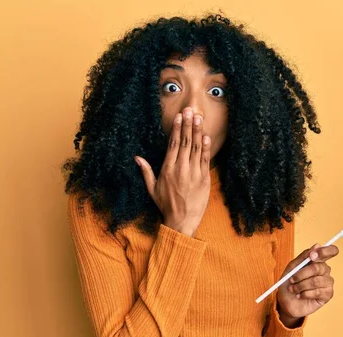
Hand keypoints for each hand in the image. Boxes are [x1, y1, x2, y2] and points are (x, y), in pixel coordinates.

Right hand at [135, 107, 210, 236]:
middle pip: (185, 142)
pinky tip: (205, 136)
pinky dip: (205, 148)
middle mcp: (181, 169)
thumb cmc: (166, 205)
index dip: (177, 129)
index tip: (179, 116)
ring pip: (196, 148)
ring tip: (198, 118)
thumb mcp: (152, 189)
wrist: (182, 220)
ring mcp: (194, 173)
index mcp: (167, 169)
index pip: (173, 144)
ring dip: (197, 132)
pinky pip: (205, 160)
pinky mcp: (204, 179)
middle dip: (188, 125)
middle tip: (190, 110)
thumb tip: (137, 158)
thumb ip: (146, 171)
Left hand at [276, 243, 338, 323]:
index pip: (331, 251)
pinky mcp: (327, 295)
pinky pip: (318, 292)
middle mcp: (325, 270)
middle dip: (301, 274)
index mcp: (318, 261)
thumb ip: (304, 256)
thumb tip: (317, 245)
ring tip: (293, 289)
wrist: (285, 301)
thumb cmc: (289, 283)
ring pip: (316, 281)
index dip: (324, 252)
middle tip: (291, 280)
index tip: (312, 256)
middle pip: (318, 267)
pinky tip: (300, 296)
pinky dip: (305, 294)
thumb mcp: (292, 267)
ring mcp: (328, 283)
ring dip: (300, 286)